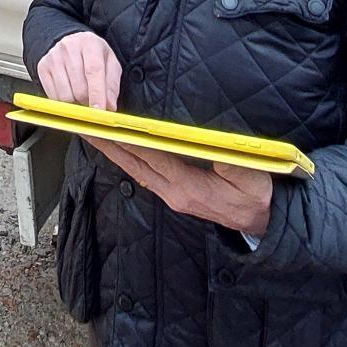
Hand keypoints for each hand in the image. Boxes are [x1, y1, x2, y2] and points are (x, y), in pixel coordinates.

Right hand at [36, 30, 122, 110]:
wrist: (72, 42)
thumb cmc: (93, 54)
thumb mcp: (110, 63)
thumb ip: (112, 84)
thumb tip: (109, 106)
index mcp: (89, 43)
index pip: (93, 71)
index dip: (97, 94)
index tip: (100, 111)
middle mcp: (68, 47)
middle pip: (79, 88)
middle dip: (88, 102)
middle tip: (93, 101)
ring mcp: (53, 57)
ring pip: (65, 96)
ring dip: (75, 103)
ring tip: (80, 95)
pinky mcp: (43, 68)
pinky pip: (53, 97)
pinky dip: (63, 102)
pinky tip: (69, 92)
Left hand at [87, 137, 273, 237]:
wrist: (262, 222)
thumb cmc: (258, 196)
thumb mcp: (252, 178)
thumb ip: (232, 162)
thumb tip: (213, 145)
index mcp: (188, 188)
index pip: (152, 158)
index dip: (130, 140)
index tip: (109, 124)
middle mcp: (174, 193)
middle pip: (134, 164)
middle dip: (109, 144)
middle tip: (83, 124)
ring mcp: (172, 196)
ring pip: (135, 169)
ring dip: (113, 151)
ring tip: (92, 132)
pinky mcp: (175, 195)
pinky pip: (144, 173)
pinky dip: (128, 158)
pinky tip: (117, 148)